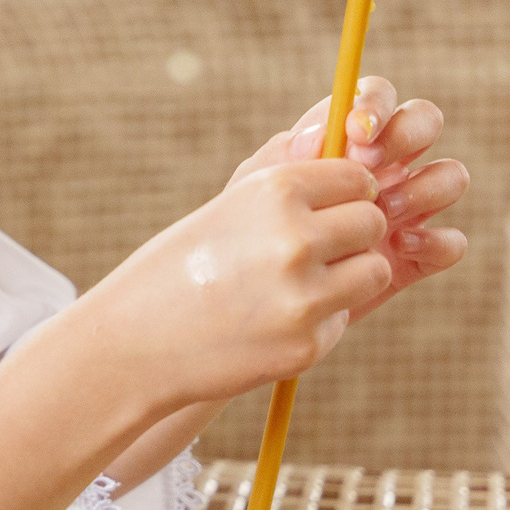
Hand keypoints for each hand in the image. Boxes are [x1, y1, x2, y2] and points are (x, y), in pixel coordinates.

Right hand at [80, 151, 392, 412]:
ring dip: (349, 277)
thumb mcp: (231, 207)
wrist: (135, 340)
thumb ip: (294, 188)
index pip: (357, 177)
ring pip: (373, 271)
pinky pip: (343, 318)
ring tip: (301, 284)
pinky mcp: (307, 343)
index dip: (346, 194)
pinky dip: (318, 321)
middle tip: (316, 251)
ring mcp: (304, 295)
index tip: (327, 209)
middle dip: (354, 235)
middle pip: (372, 222)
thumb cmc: (180, 265)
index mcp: (275, 192)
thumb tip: (357, 166)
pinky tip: (271, 322)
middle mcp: (295, 238)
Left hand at [232, 75, 470, 314]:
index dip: (376, 104)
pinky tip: (396, 248)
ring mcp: (408, 208)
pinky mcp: (418, 255)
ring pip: (450, 175)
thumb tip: (322, 135)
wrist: (254, 295)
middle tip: (370, 166)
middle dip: (406, 135)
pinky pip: (453, 241)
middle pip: (425, 121)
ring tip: (380, 213)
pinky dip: (434, 241)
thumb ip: (286, 156)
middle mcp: (387, 163)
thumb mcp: (259, 190)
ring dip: (422, 188)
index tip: (355, 132)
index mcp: (349, 137)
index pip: (377, 95)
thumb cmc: (252, 229)